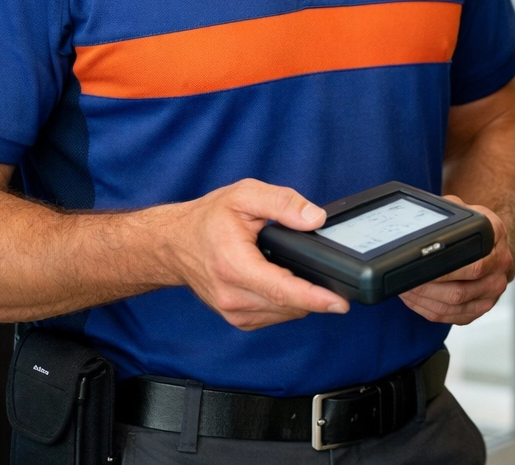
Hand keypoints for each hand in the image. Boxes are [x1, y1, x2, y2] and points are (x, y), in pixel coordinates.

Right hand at [165, 178, 348, 330]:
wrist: (174, 243)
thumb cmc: (208, 219)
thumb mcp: (245, 195)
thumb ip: (282, 202)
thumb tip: (315, 218)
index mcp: (234, 265)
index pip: (282, 290)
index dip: (315, 298)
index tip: (340, 303)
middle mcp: (232, 296)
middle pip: (289, 305)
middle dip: (316, 294)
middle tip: (331, 274)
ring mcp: (232, 311)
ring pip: (284, 314)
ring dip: (301, 300)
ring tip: (304, 274)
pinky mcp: (236, 319)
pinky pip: (274, 316)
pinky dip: (287, 303)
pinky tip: (286, 283)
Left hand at [401, 200, 512, 324]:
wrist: (489, 239)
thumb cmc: (471, 226)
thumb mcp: (462, 209)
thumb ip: (448, 209)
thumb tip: (423, 217)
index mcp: (496, 236)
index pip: (473, 261)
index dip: (443, 270)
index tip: (419, 268)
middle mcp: (501, 265)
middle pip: (461, 289)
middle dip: (427, 287)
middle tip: (405, 281)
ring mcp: (493, 289)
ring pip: (455, 305)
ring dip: (425, 299)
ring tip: (404, 288)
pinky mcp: (482, 306)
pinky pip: (453, 316)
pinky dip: (430, 309)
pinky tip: (416, 299)